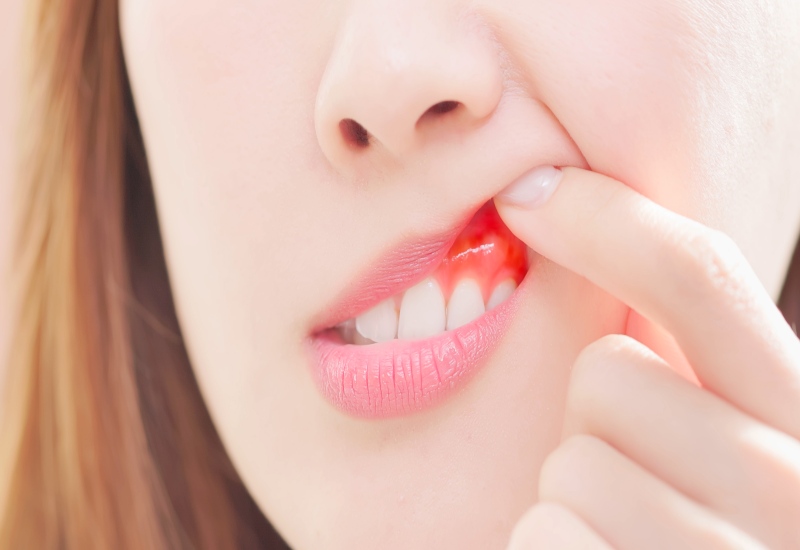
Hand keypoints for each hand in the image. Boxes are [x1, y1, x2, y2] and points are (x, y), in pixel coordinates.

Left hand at [495, 166, 799, 548]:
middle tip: (631, 475)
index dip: (607, 220)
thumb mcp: (720, 435)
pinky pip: (548, 535)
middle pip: (612, 374)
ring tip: (622, 537)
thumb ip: (688, 358)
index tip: (525, 191)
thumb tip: (563, 211)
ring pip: (573, 462)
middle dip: (596, 419)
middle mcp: (797, 490)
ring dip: (572, 497)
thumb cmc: (689, 520)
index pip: (704, 277)